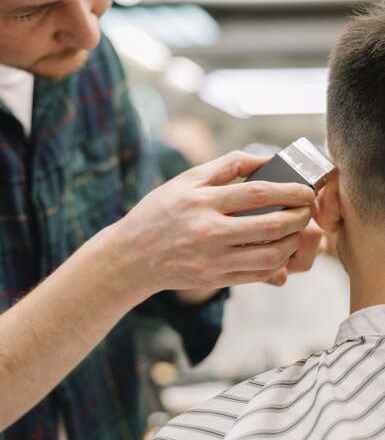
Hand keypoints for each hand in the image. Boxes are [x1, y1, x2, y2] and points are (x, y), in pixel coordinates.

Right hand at [115, 151, 316, 297]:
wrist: (130, 256)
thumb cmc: (159, 212)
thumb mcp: (185, 180)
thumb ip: (226, 166)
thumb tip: (266, 159)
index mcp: (201, 201)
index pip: (258, 192)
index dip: (290, 191)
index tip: (306, 190)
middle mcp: (207, 231)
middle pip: (270, 225)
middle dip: (300, 217)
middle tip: (308, 209)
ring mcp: (212, 260)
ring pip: (269, 254)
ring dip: (293, 241)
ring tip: (296, 230)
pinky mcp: (214, 279)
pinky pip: (257, 273)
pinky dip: (276, 261)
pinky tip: (279, 249)